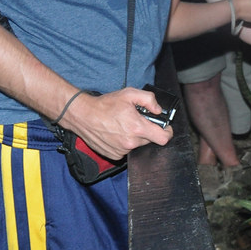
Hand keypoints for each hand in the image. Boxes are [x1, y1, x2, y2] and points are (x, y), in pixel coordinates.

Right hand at [58, 87, 173, 159]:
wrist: (83, 115)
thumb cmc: (105, 105)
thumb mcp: (129, 94)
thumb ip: (149, 100)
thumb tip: (158, 110)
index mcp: (137, 128)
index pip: (163, 138)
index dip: (167, 132)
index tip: (164, 127)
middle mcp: (131, 142)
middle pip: (150, 140)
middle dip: (147, 131)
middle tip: (136, 121)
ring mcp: (121, 151)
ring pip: (137, 145)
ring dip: (135, 136)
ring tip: (123, 125)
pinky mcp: (114, 155)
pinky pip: (126, 150)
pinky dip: (124, 142)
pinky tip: (116, 133)